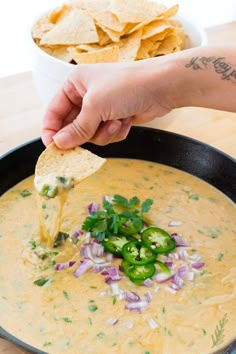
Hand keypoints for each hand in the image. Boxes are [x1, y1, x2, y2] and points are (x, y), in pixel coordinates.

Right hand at [42, 59, 174, 148]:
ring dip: (104, 132)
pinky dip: (116, 132)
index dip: (51, 130)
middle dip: (84, 133)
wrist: (162, 87)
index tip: (52, 148)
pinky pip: (106, 135)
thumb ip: (76, 128)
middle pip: (72, 126)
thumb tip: (58, 144)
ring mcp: (101, 109)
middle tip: (90, 136)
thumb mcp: (96, 106)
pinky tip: (126, 121)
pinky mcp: (115, 119)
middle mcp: (85, 96)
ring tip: (116, 122)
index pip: (53, 111)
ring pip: (90, 135)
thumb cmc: (126, 87)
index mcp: (74, 84)